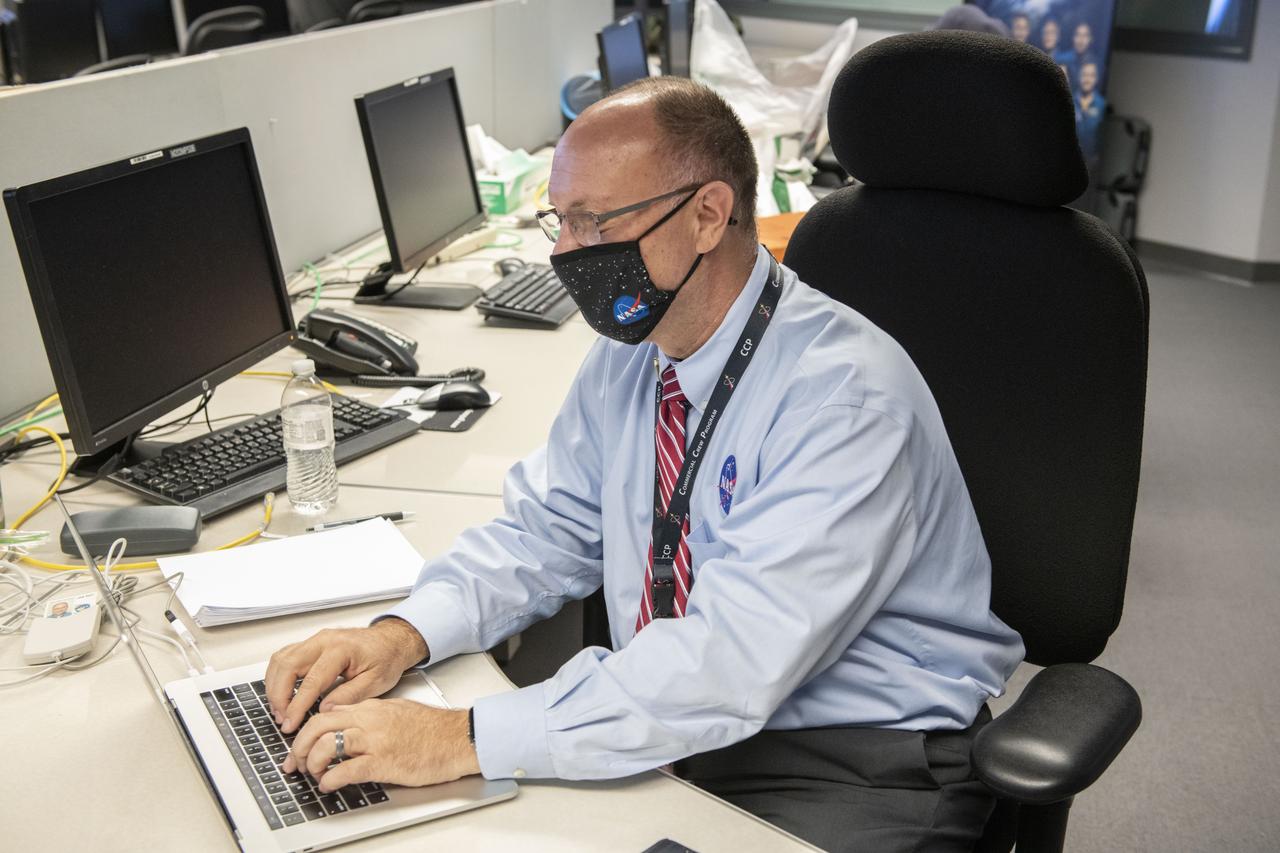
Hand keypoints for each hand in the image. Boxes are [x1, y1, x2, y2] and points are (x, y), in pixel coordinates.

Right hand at [264, 618, 427, 732]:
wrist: (391, 641)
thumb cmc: (386, 658)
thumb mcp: (375, 682)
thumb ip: (349, 696)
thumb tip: (324, 710)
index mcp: (342, 649)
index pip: (311, 680)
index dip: (297, 705)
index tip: (289, 724)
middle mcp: (324, 640)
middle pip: (287, 665)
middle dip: (278, 695)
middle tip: (282, 718)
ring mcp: (316, 640)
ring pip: (281, 659)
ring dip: (274, 685)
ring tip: (280, 709)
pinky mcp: (311, 643)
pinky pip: (285, 656)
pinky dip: (278, 675)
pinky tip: (281, 692)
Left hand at [281, 698, 479, 791]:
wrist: (458, 738)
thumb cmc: (433, 729)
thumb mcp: (397, 712)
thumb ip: (369, 715)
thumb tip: (344, 722)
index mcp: (371, 708)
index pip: (327, 713)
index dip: (306, 731)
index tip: (299, 746)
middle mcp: (369, 720)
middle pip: (318, 725)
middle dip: (300, 746)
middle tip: (296, 762)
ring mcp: (375, 740)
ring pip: (326, 744)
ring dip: (312, 763)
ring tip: (314, 775)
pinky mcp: (383, 761)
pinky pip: (345, 770)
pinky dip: (330, 780)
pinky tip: (329, 785)